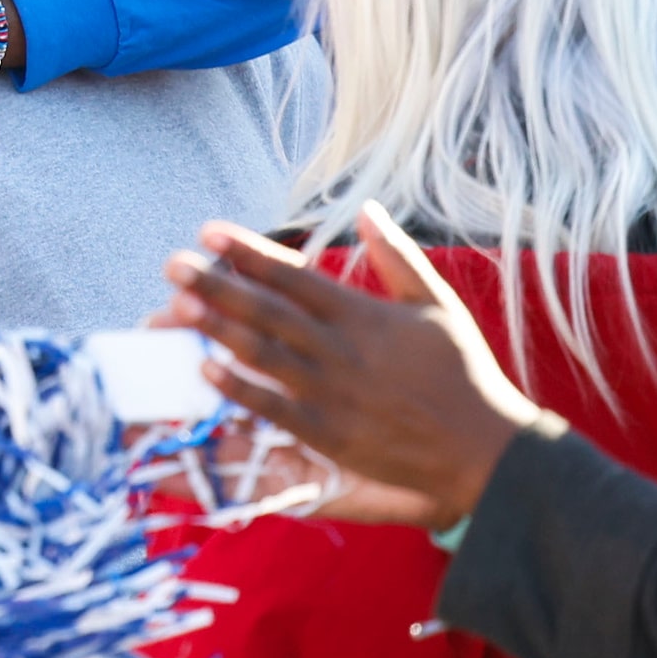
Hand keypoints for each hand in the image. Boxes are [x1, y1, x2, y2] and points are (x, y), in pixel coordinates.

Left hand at [158, 204, 544, 531]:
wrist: (484, 448)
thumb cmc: (465, 372)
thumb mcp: (437, 303)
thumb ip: (398, 256)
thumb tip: (367, 209)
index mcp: (365, 313)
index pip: (294, 274)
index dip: (248, 253)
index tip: (209, 233)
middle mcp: (342, 349)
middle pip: (267, 310)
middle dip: (216, 285)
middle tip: (173, 264)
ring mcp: (333, 393)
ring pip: (263, 354)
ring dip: (217, 329)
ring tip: (177, 308)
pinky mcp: (330, 434)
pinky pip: (274, 407)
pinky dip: (239, 388)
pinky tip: (206, 371)